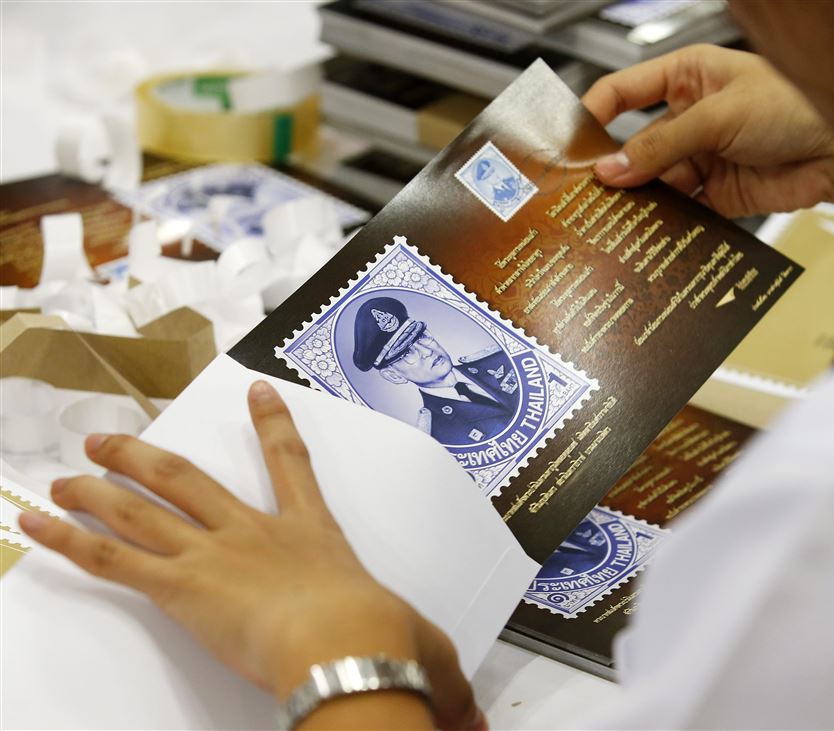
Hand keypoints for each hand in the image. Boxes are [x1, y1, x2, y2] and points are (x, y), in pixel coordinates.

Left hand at [18, 381, 483, 730]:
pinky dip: (70, 537)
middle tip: (113, 438)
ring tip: (65, 472)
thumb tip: (471, 723)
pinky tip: (36, 521)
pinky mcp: (182, 586)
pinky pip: (113, 556)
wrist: (349, 647)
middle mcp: (255, 532)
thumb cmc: (382, 639)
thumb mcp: (423, 650)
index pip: (290, 464)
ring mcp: (216, 553)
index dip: (271, 424)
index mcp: (310, 534)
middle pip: (188, 479)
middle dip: (146, 455)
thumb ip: (442, 681)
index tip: (256, 391)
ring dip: (99, 487)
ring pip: (144, 508)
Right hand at [583, 44, 833, 218]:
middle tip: (585, 190)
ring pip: (654, 181)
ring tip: (613, 216)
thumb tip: (613, 169)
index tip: (570, 143)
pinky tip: (647, 229)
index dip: (594, 115)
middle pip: (635, 144)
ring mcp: (701, 157)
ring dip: (638, 198)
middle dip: (614, 167)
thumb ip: (662, 144)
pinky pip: (679, 209)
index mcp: (687, 77)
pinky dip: (664, 221)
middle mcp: (690, 117)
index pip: (624, 92)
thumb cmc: (798, 107)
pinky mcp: (715, 194)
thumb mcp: (719, 117)